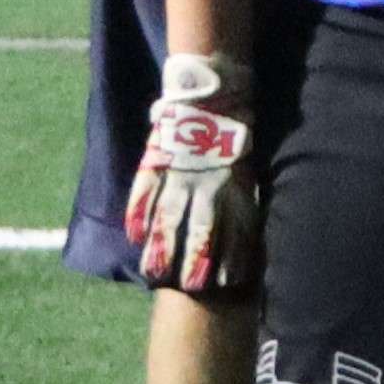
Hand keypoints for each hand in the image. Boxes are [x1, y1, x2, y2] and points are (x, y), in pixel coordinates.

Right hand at [121, 58, 258, 295]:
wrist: (216, 95)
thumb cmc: (236, 138)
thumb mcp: (248, 170)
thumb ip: (243, 203)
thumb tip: (245, 242)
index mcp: (236, 186)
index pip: (235, 230)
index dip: (231, 257)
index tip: (226, 285)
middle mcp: (209, 184)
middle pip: (203, 229)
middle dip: (197, 260)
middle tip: (191, 288)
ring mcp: (181, 174)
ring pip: (171, 217)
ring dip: (164, 247)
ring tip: (156, 274)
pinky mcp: (157, 162)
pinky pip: (144, 192)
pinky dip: (138, 214)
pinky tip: (134, 236)